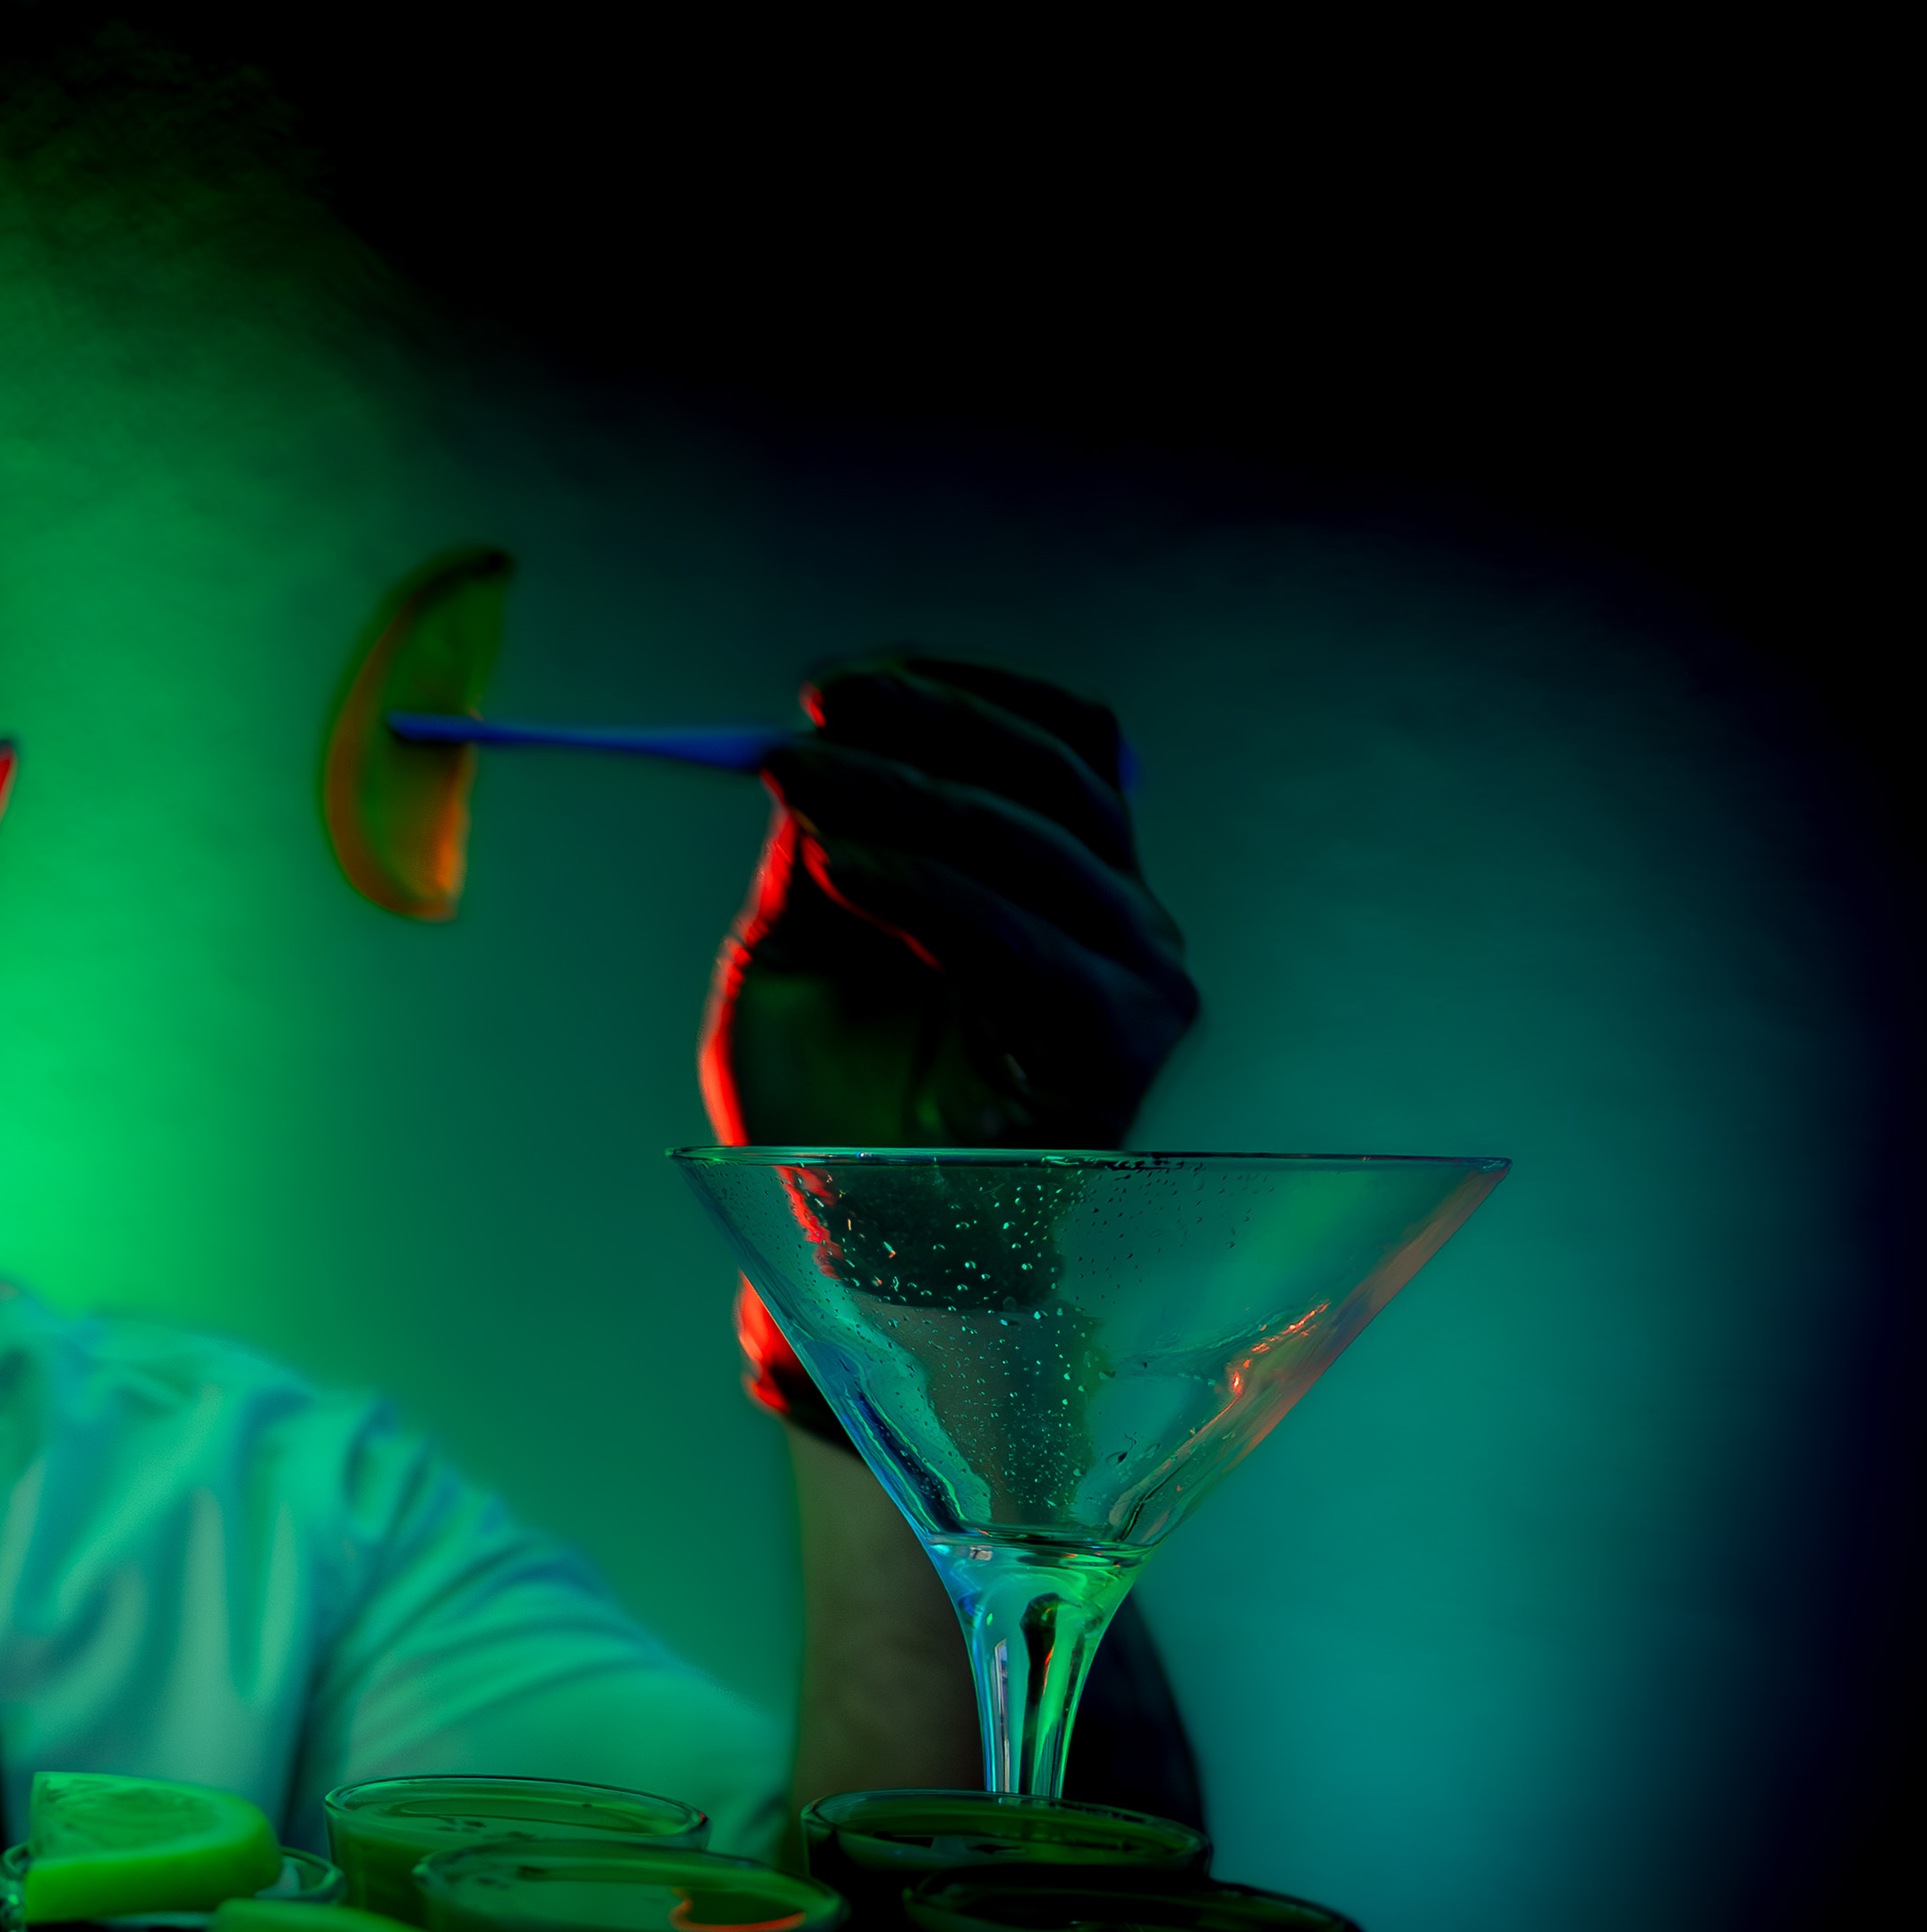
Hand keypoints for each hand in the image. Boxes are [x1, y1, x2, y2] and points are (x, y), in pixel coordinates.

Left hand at [703, 657, 1194, 1150]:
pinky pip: (1020, 935)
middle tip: (813, 715)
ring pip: (1038, 836)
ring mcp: (1134, 979)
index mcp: (1062, 886)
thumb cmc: (821, 1112)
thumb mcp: (796, 952)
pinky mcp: (1115, 1043)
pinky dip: (924, 884)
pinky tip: (841, 862)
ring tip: (799, 780)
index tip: (840, 685)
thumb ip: (821, 847)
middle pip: (1055, 772)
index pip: (1060, 743)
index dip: (957, 693)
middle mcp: (1120, 921)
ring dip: (905, 791)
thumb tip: (815, 741)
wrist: (842, 1246)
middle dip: (925, 725)